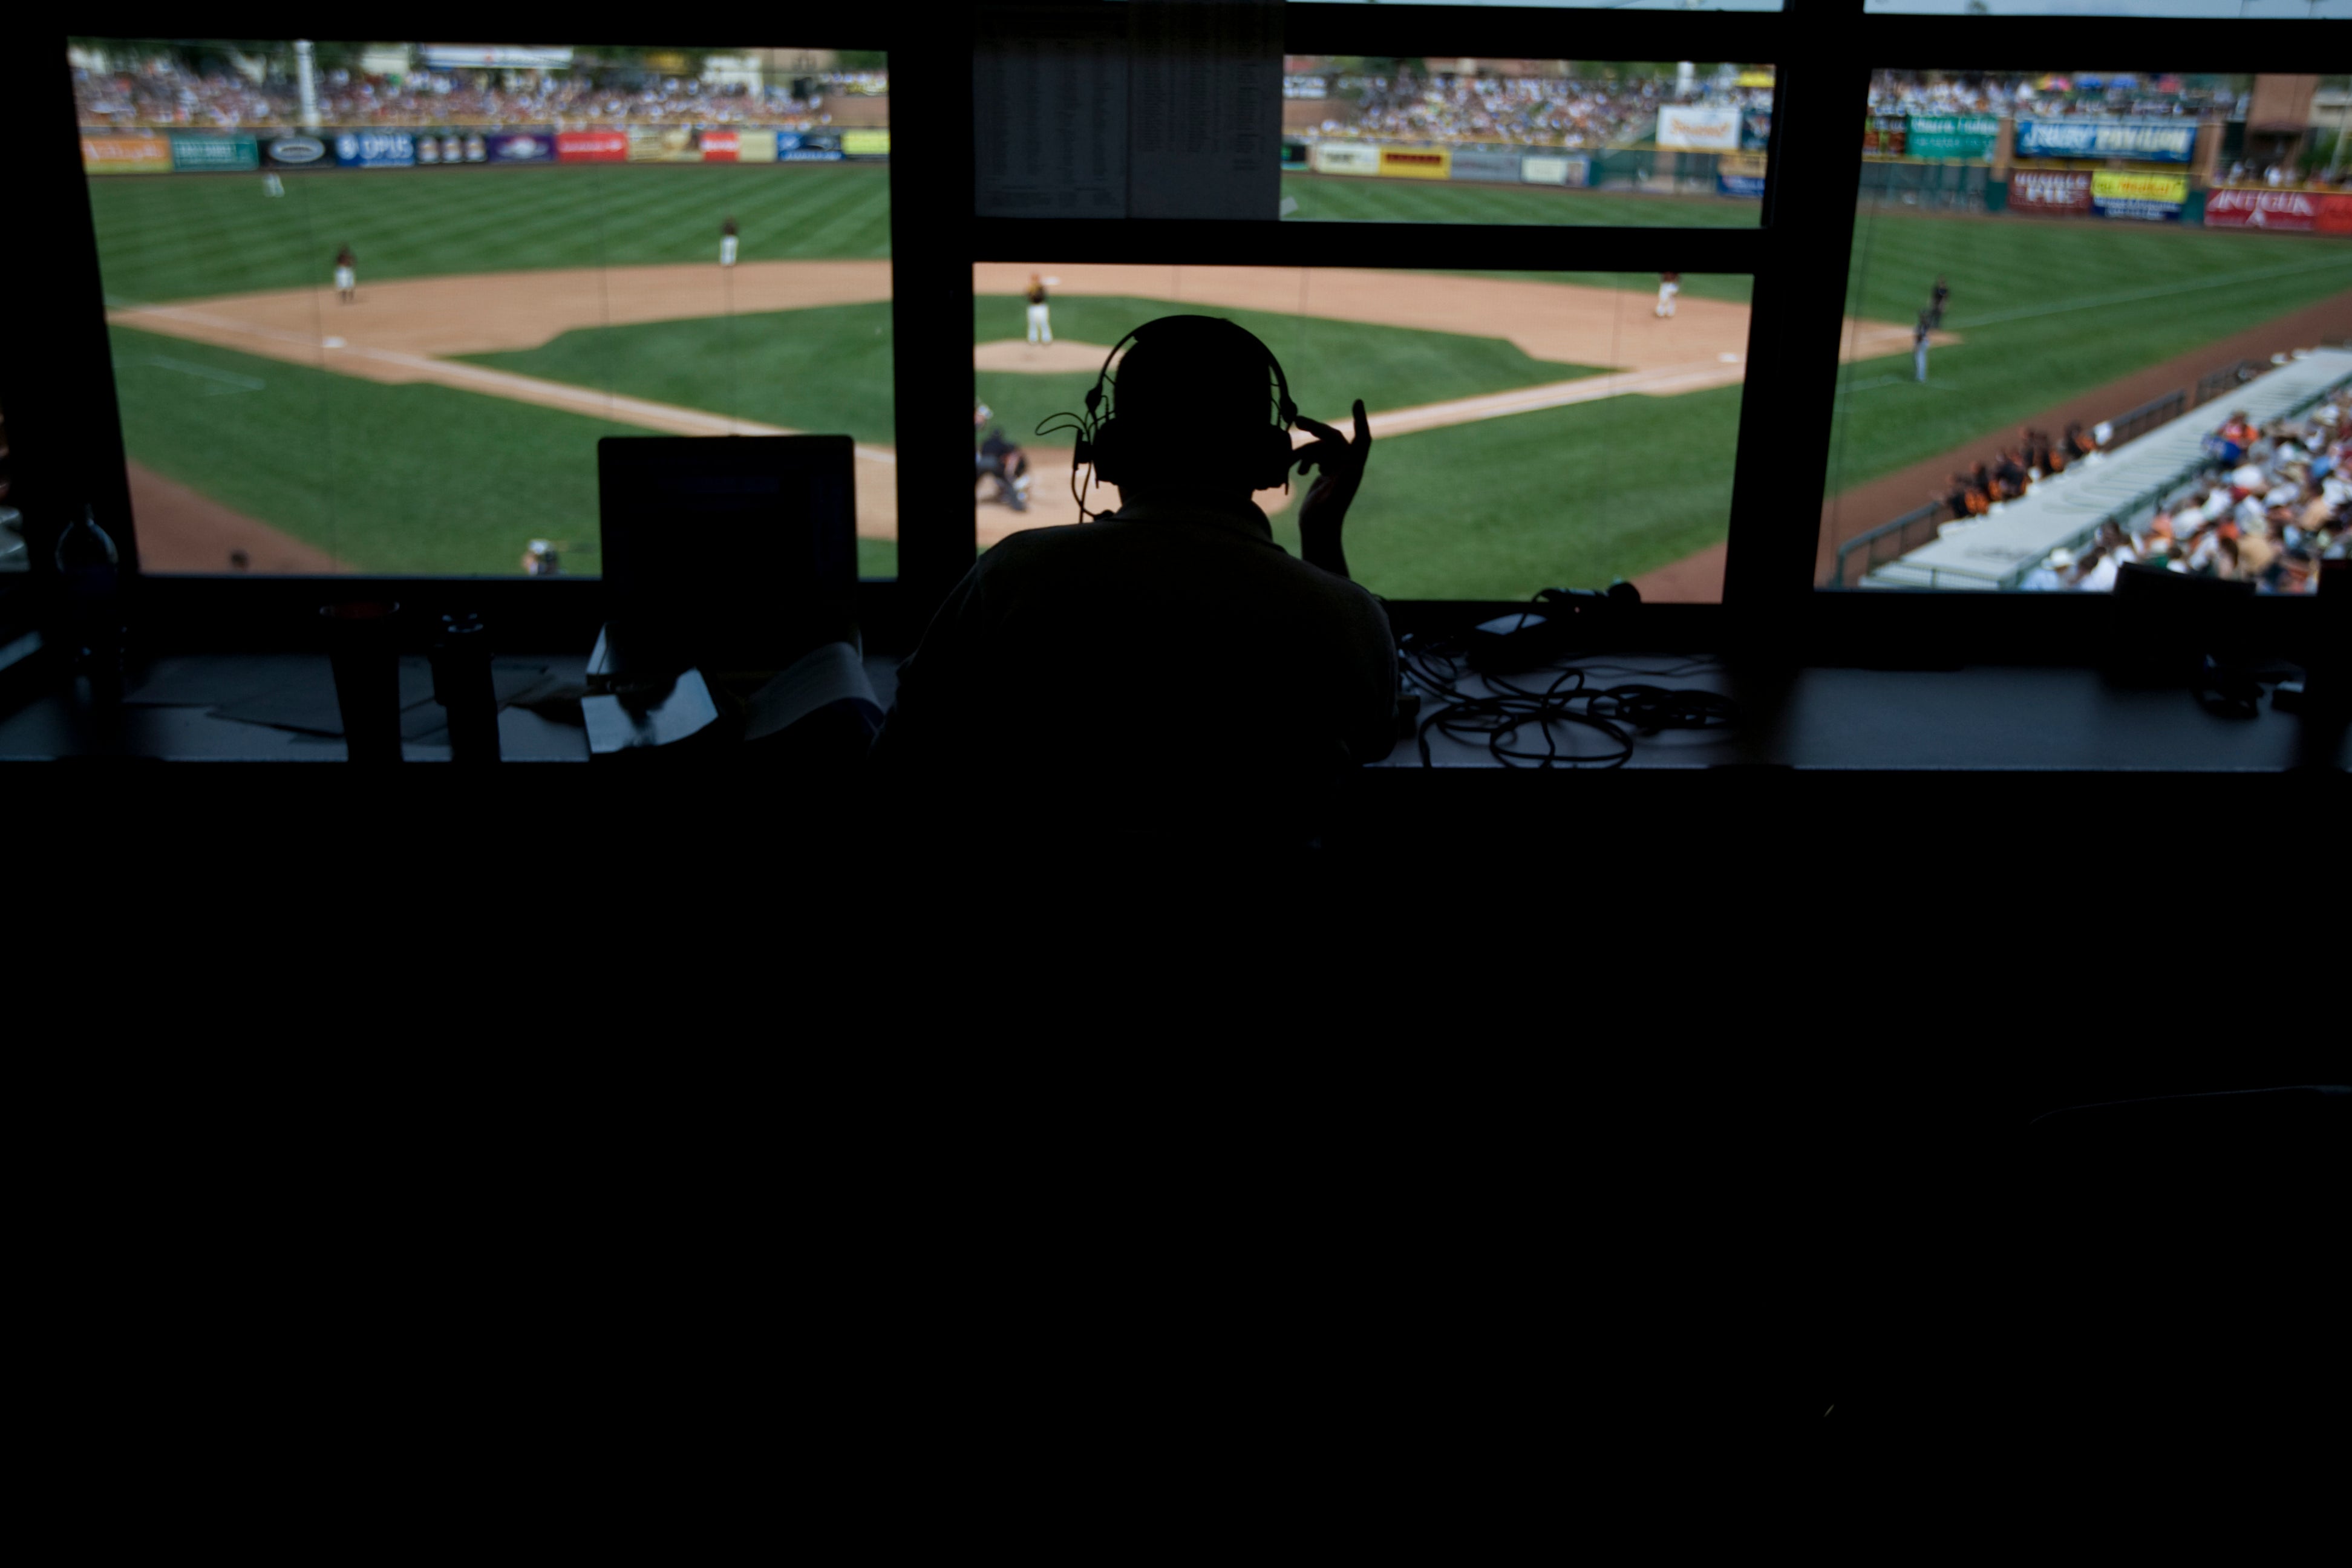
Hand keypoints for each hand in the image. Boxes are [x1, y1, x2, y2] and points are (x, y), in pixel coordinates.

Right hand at [1294, 400, 1371, 544]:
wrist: (1318, 532)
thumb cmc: (1325, 518)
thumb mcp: (1332, 499)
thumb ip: (1343, 480)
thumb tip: (1352, 464)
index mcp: (1352, 468)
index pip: (1361, 438)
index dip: (1360, 420)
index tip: (1357, 401)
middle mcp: (1347, 466)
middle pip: (1333, 438)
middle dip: (1316, 429)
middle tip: (1297, 421)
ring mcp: (1337, 470)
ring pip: (1319, 448)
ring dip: (1303, 452)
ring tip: (1288, 462)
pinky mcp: (1327, 475)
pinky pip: (1314, 457)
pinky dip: (1303, 460)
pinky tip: (1297, 471)